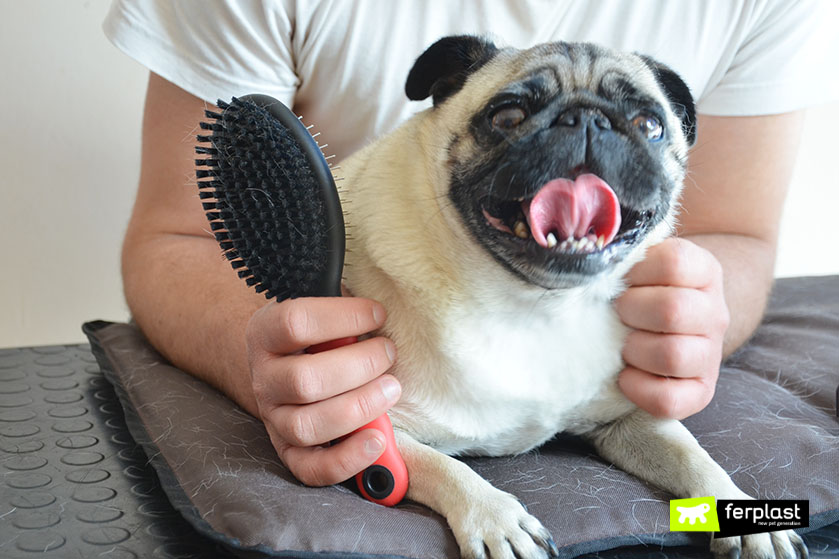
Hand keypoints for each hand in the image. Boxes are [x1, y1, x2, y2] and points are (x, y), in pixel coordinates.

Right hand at [245, 297, 400, 485]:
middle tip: (388, 352)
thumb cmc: (316, 333)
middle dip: (359, 366)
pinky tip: (377, 440)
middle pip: (304, 380)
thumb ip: (341, 306)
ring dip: (357, 409)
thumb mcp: (320, 308)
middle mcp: (264, 379)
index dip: (342, 318)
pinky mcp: (289, 452)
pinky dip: (347, 460)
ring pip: (307, 426)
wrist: (285, 363)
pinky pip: (311, 469)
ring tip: (390, 389)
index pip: (295, 323)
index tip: (378, 314)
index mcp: (265, 334)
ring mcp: (273, 419)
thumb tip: (379, 310)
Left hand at [615, 238, 729, 418]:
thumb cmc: (641, 289)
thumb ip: (624, 258)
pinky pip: (671, 400)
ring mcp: (710, 354)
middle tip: (618, 312)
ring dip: (635, 350)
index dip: (638, 270)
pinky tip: (625, 376)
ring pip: (673, 356)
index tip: (625, 278)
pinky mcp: (700, 391)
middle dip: (630, 311)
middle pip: (672, 311)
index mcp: (704, 272)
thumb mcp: (641, 263)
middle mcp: (714, 313)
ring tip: (623, 345)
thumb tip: (586, 268)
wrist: (668, 322)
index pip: (674, 263)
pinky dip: (640, 390)